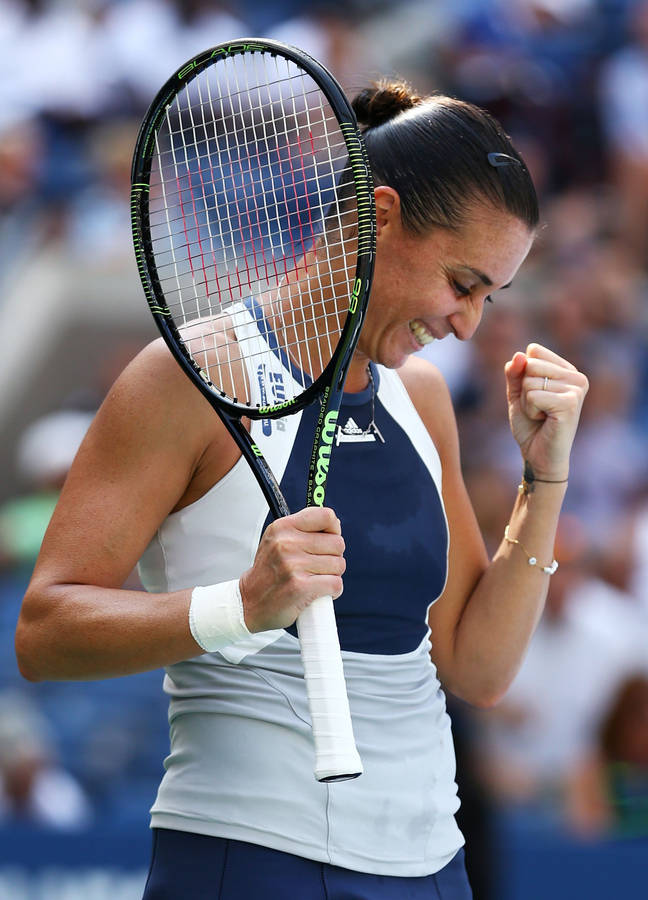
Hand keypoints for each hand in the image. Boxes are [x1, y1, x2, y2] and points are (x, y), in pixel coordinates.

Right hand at [239, 507, 345, 631]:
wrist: (250, 603)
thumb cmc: (269, 572)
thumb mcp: (277, 540)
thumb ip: (303, 529)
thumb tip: (335, 524)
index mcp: (282, 527)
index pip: (326, 516)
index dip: (333, 529)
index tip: (328, 539)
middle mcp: (286, 543)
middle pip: (337, 543)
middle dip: (333, 556)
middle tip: (317, 566)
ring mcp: (293, 565)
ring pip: (339, 565)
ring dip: (332, 575)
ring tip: (315, 579)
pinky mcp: (301, 587)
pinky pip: (336, 584)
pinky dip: (332, 591)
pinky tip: (318, 591)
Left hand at [504, 343, 588, 479]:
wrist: (538, 456)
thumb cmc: (530, 425)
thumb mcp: (517, 393)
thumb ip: (515, 372)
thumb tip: (519, 355)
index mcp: (567, 370)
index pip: (534, 351)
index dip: (523, 374)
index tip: (535, 395)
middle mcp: (577, 376)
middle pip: (530, 364)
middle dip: (524, 389)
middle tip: (537, 409)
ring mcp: (576, 389)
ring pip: (530, 382)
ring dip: (527, 402)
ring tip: (541, 415)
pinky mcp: (571, 403)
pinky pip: (533, 396)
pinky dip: (530, 410)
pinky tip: (544, 420)